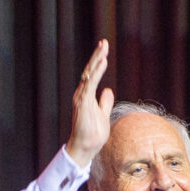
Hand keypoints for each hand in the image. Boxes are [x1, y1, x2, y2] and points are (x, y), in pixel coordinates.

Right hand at [65, 39, 115, 167]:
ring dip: (96, 60)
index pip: (92, 75)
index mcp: (86, 96)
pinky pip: (90, 84)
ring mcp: (81, 98)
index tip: (103, 49)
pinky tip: (102, 62)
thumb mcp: (102, 114)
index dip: (98, 62)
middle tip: (103, 42)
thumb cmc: (93, 134)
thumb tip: (108, 90)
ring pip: (89, 74)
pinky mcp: (83, 103)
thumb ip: (104, 102)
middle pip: (90, 71)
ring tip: (103, 48)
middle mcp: (82, 94)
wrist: (85, 148)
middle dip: (97, 56)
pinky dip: (96, 72)